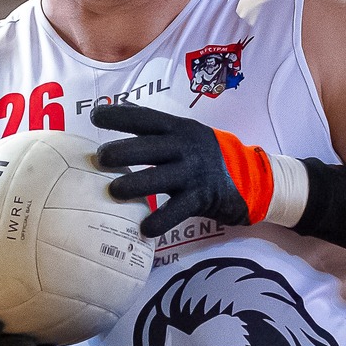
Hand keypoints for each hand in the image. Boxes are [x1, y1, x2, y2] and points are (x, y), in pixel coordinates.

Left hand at [92, 102, 250, 239]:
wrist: (251, 177)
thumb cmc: (207, 155)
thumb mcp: (186, 134)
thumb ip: (157, 129)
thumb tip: (121, 117)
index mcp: (178, 129)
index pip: (146, 118)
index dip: (119, 117)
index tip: (95, 117)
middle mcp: (185, 147)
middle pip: (148, 147)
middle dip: (121, 151)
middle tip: (100, 158)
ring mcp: (193, 172)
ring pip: (159, 178)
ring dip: (133, 185)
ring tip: (113, 191)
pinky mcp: (201, 197)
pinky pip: (176, 210)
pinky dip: (159, 221)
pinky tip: (144, 228)